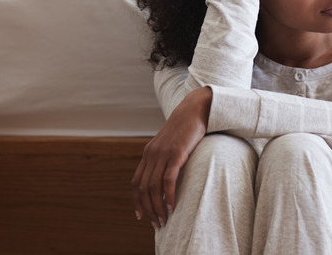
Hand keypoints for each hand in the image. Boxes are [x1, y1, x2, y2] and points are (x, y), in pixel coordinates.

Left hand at [131, 86, 211, 228]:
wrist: (195, 109)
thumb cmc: (186, 128)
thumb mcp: (171, 144)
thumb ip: (165, 158)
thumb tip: (166, 175)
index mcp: (148, 153)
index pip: (136, 182)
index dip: (137, 200)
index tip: (141, 215)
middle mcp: (152, 154)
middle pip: (142, 188)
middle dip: (147, 208)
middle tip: (156, 223)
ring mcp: (163, 154)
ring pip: (153, 187)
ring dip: (157, 207)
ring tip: (164, 220)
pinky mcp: (176, 154)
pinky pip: (168, 180)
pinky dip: (169, 196)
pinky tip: (172, 207)